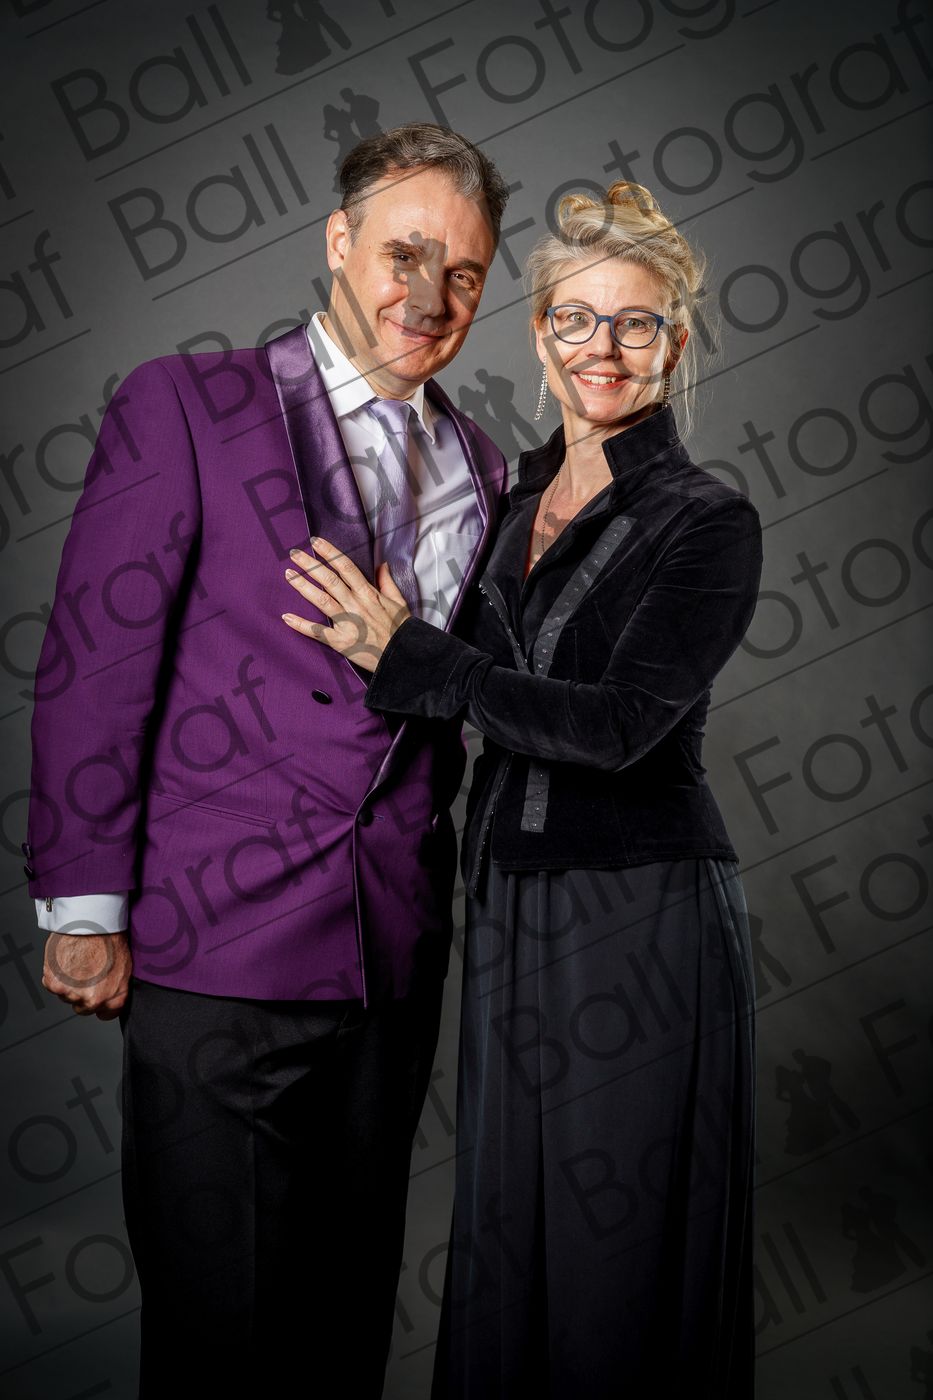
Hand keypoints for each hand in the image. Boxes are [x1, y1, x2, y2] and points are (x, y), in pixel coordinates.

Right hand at [42, 931, 132, 1020]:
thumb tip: (111, 994)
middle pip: (83, 1008)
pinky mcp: (54, 984)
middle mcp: (92, 1000)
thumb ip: (117, 988)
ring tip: (77, 962)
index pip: (106, 1014)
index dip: (101, 1005)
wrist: (92, 923)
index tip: (98, 995)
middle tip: (85, 973)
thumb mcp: (125, 967)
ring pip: (65, 996)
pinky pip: (51, 985)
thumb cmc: (110, 939)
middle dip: (82, 994)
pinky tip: (65, 960)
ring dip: (68, 984)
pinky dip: (55, 975)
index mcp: (113, 998)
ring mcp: (72, 994)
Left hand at [281, 537, 410, 672]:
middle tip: (294, 554)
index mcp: (368, 594)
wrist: (403, 657)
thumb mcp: (399, 602)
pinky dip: (301, 625)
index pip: (346, 567)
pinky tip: (286, 617)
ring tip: (289, 575)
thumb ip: (387, 582)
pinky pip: (318, 632)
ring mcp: (347, 623)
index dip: (330, 553)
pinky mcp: (341, 642)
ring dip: (303, 586)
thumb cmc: (402, 630)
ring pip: (321, 600)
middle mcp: (355, 605)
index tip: (316, 542)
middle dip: (310, 565)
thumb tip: (382, 564)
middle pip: (329, 580)